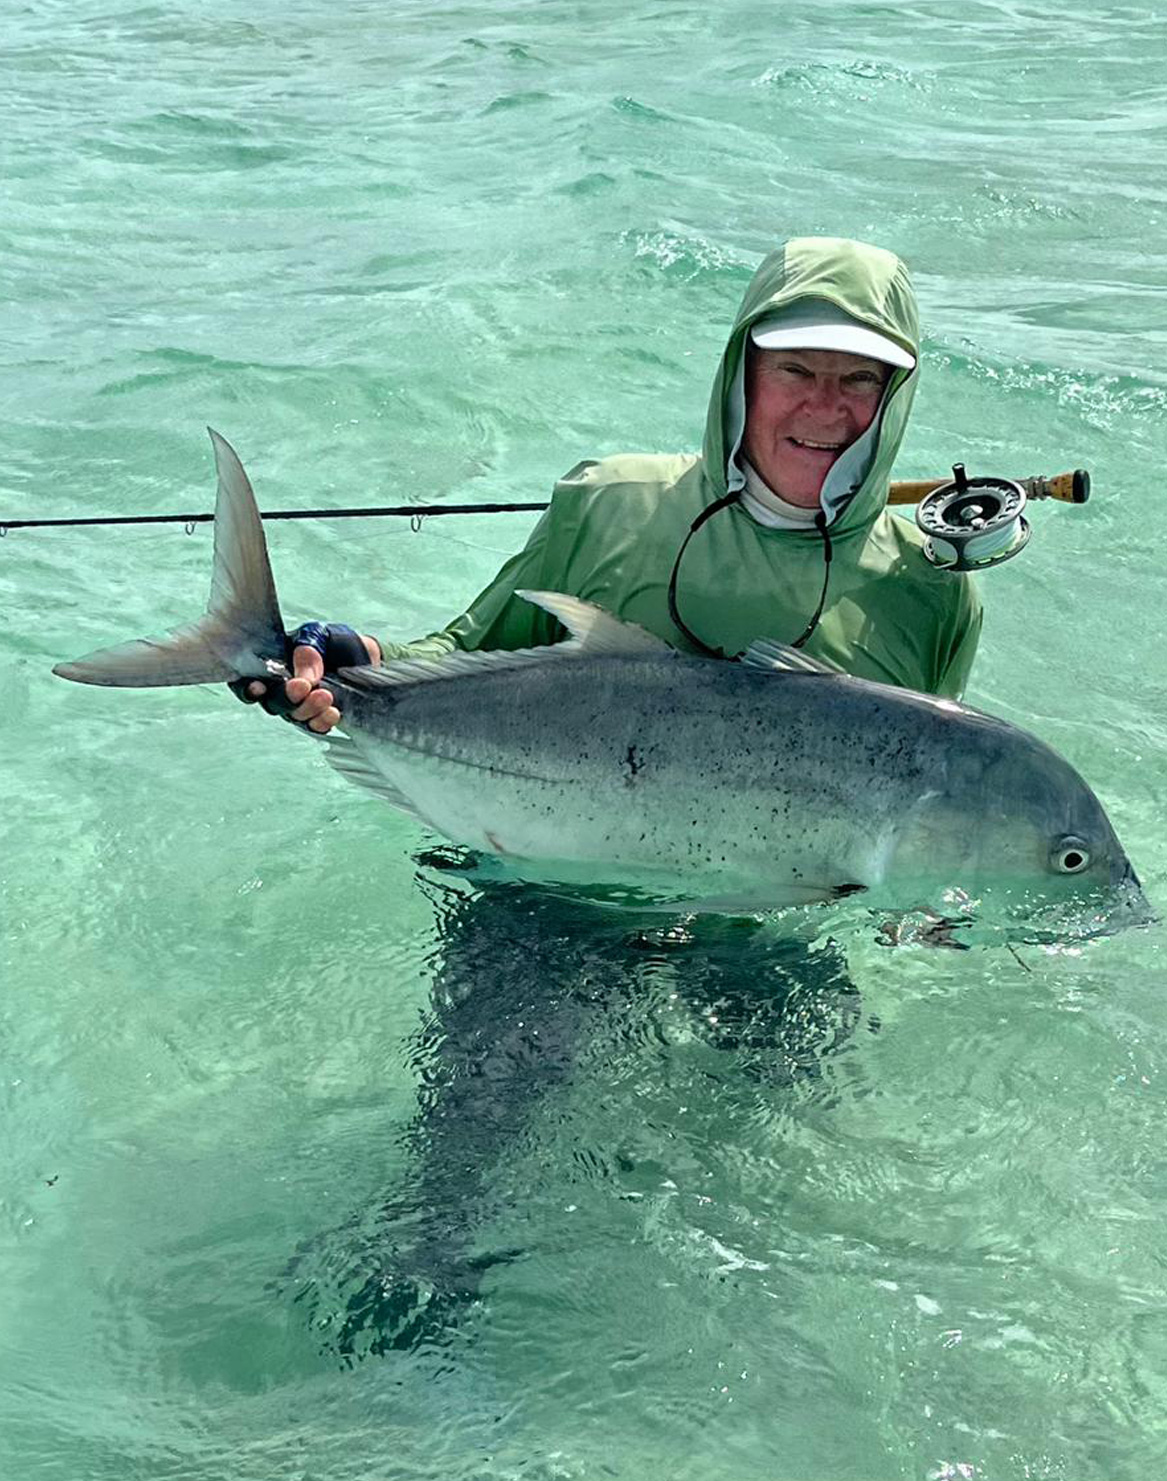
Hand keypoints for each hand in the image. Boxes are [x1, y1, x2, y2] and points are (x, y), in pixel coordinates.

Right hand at [232, 624, 380, 734]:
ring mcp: (299, 705)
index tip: (259, 686)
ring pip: (293, 716)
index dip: (248, 688)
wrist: (363, 654)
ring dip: (308, 710)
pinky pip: (314, 727)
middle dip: (287, 698)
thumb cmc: (332, 641)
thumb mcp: (319, 636)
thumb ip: (307, 653)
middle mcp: (280, 689)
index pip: (248, 682)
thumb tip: (304, 680)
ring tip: (326, 696)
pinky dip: (322, 722)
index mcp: (271, 665)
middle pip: (272, 703)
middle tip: (304, 687)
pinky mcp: (319, 717)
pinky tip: (333, 713)